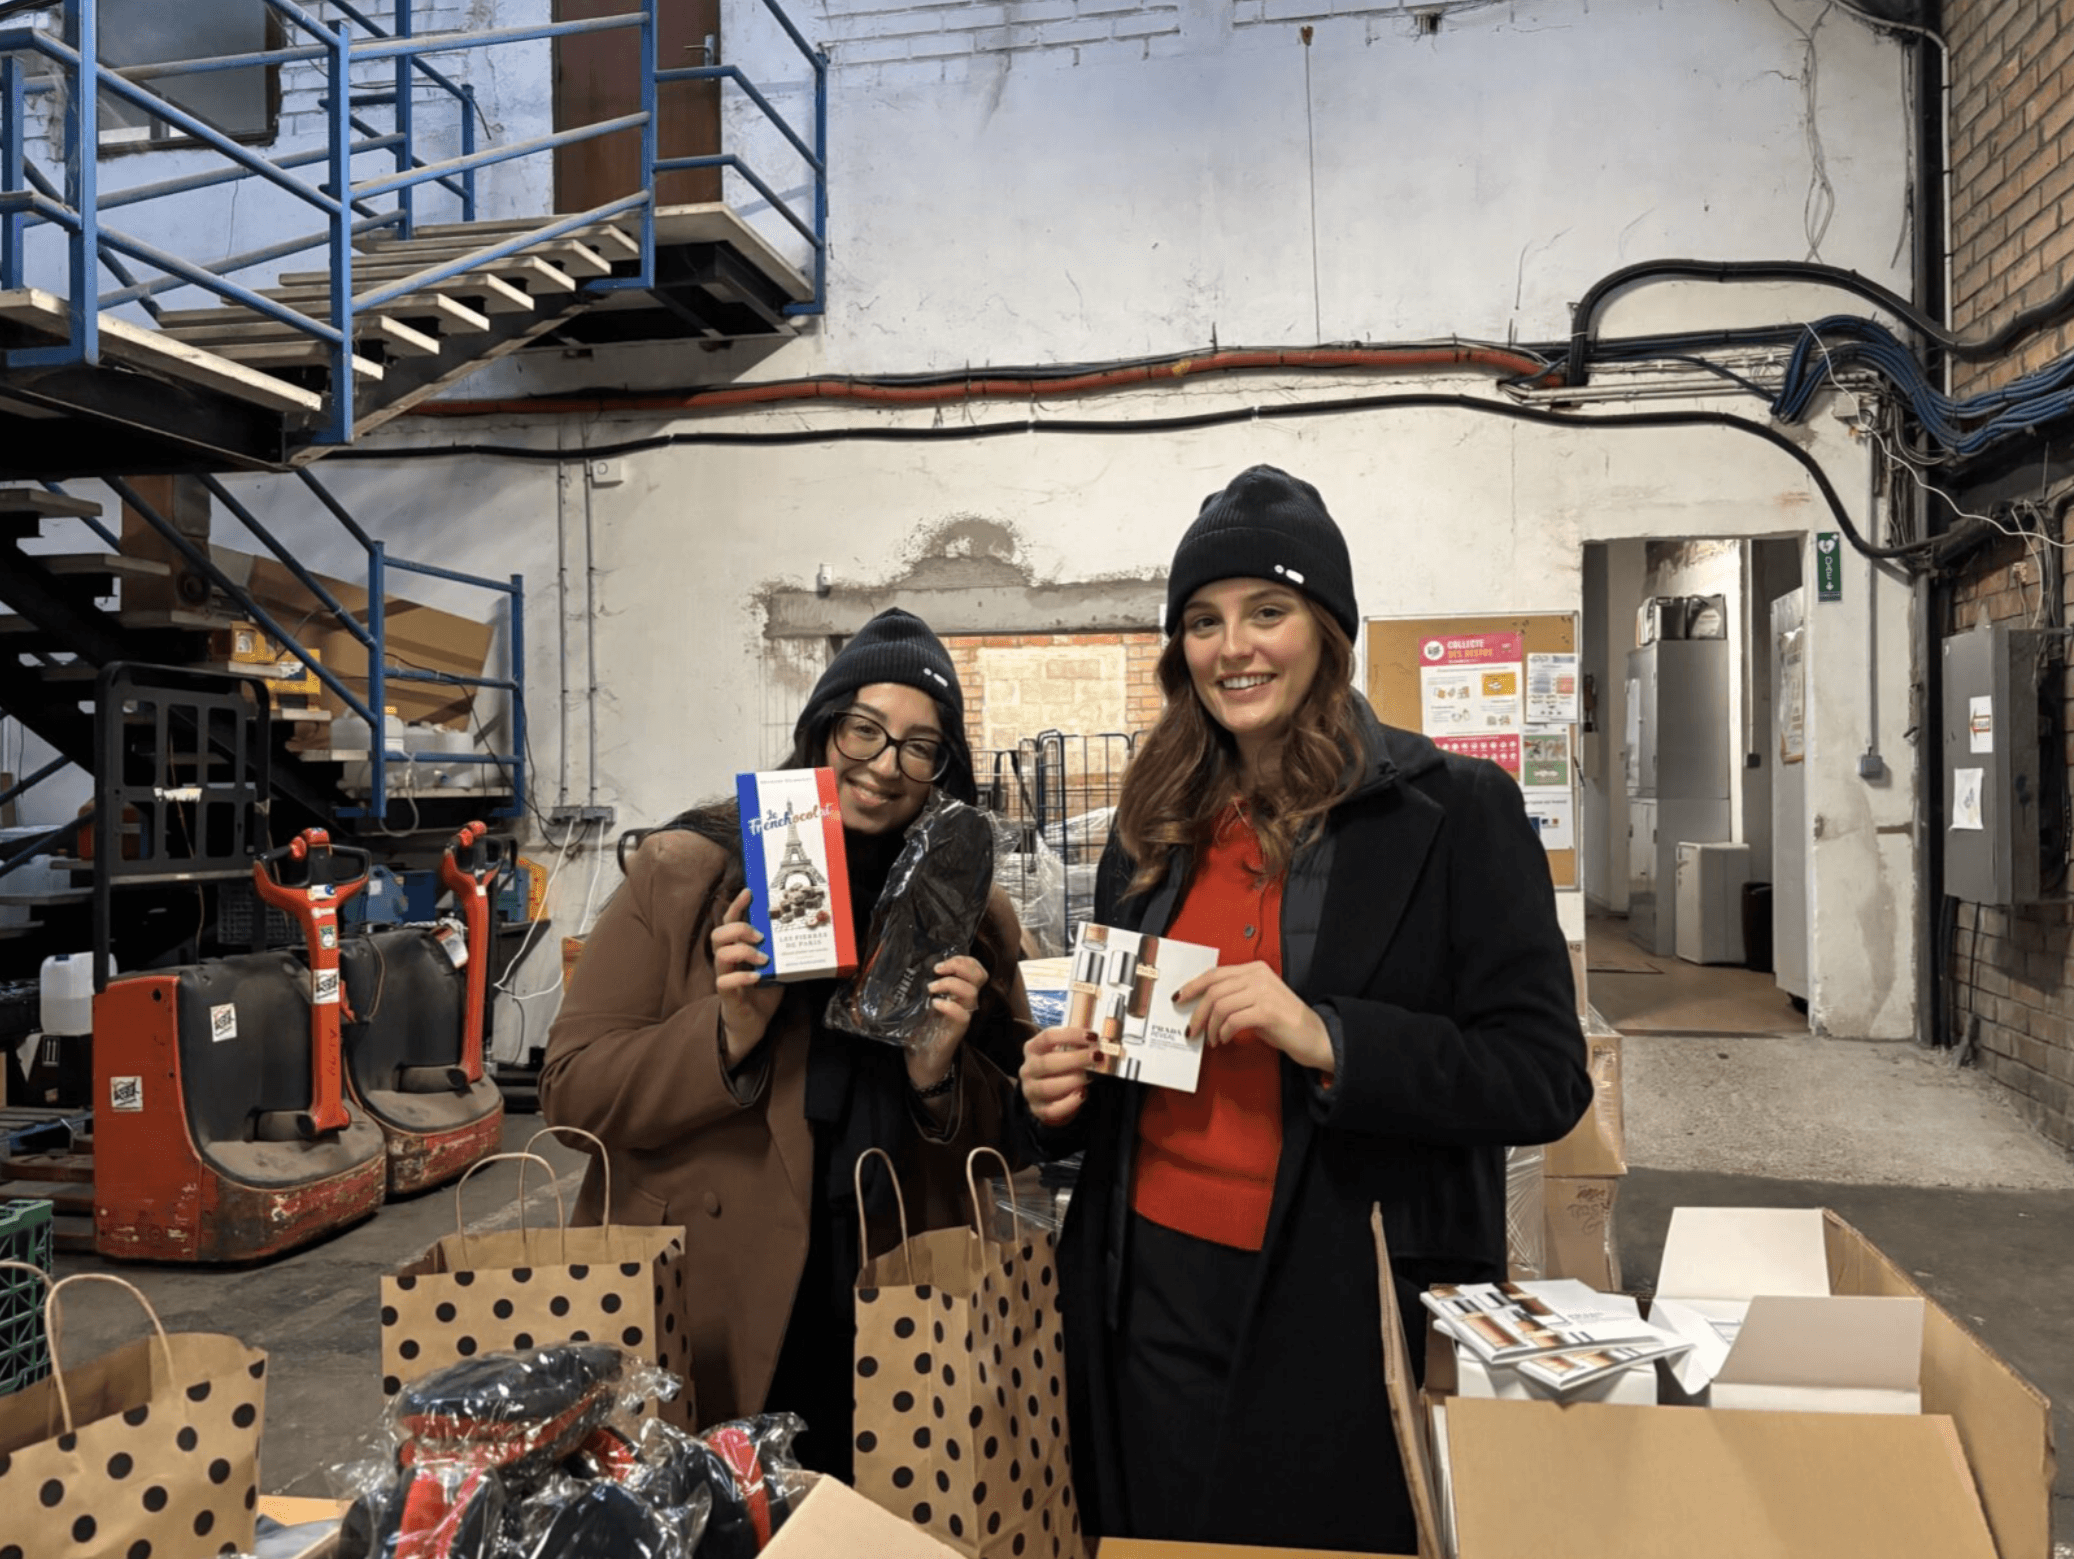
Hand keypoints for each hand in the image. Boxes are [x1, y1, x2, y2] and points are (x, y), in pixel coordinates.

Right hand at [711, 889, 782, 1064]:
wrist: (753, 1023)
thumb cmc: (763, 992)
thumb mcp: (777, 967)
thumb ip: (781, 952)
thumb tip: (805, 934)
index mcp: (737, 949)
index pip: (730, 922)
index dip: (736, 906)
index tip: (749, 891)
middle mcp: (726, 960)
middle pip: (718, 934)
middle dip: (739, 929)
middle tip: (760, 936)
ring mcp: (724, 976)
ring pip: (720, 955)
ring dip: (743, 951)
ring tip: (764, 958)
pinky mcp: (727, 995)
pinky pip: (725, 981)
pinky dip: (742, 977)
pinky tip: (757, 977)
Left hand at [908, 954, 988, 1091]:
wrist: (920, 1061)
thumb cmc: (919, 1030)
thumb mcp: (917, 1003)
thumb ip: (915, 987)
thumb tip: (897, 969)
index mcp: (957, 993)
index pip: (975, 970)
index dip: (965, 960)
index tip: (943, 960)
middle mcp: (964, 1003)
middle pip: (978, 976)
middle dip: (960, 966)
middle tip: (937, 969)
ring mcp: (962, 1017)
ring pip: (971, 993)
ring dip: (950, 984)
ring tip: (931, 988)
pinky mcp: (956, 1031)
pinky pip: (962, 1016)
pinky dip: (949, 1006)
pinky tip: (935, 1004)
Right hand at [1020, 1026, 1096, 1127]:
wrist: (1046, 1094)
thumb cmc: (1059, 1067)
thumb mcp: (1062, 1052)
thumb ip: (1076, 1047)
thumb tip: (1101, 1045)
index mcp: (1033, 1048)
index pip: (1048, 1037)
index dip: (1071, 1035)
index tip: (1092, 1036)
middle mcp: (1028, 1069)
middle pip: (1047, 1063)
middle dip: (1075, 1059)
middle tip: (1097, 1056)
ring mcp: (1031, 1091)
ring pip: (1047, 1087)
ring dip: (1072, 1081)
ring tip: (1091, 1077)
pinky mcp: (1039, 1110)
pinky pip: (1052, 1110)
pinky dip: (1069, 1103)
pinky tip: (1083, 1094)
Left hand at [1177, 962, 1333, 1071]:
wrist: (1317, 1036)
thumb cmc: (1284, 1023)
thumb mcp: (1257, 1003)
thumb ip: (1234, 998)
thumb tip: (1203, 1008)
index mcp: (1255, 969)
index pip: (1215, 973)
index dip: (1193, 985)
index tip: (1179, 998)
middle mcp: (1258, 975)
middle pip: (1214, 990)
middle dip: (1198, 1012)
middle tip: (1192, 1030)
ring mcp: (1264, 992)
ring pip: (1220, 1005)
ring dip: (1211, 1026)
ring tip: (1213, 1039)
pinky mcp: (1268, 1011)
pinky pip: (1233, 1020)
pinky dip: (1224, 1032)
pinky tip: (1226, 1040)